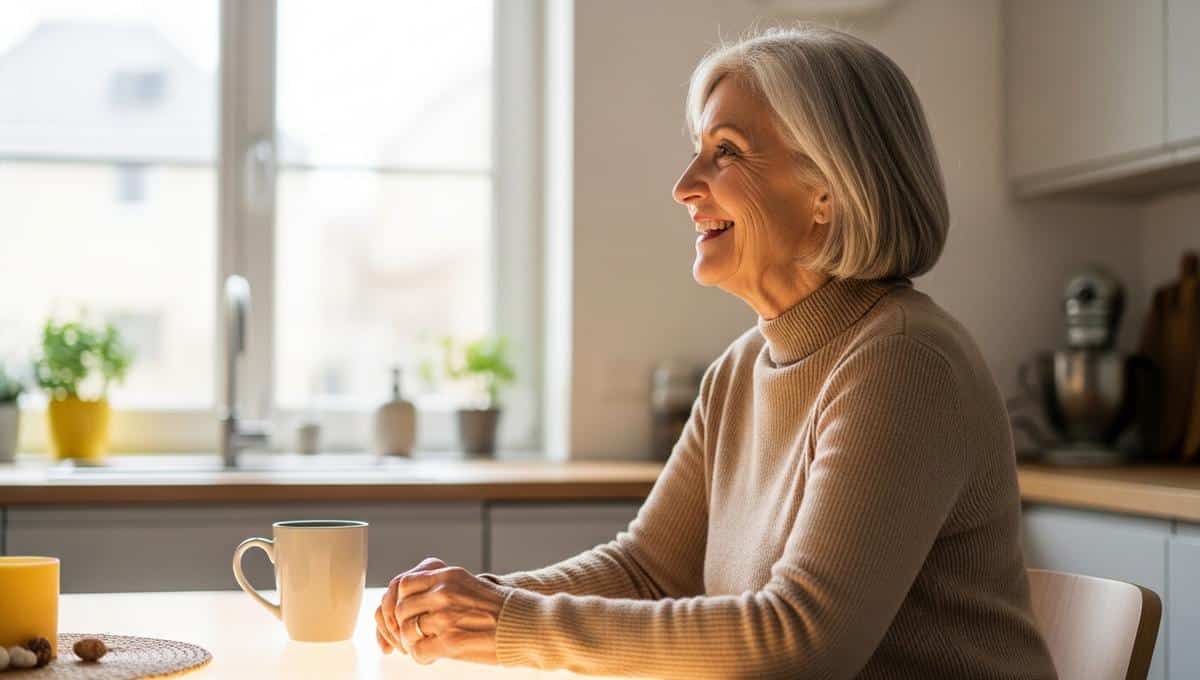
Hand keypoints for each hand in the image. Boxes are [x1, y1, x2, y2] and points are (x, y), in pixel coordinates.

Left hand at [382, 558, 510, 665]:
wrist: (531, 625)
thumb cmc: (506, 610)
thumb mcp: (472, 586)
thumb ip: (447, 590)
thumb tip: (422, 604)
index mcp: (449, 576)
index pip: (404, 584)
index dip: (398, 602)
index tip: (403, 615)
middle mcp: (444, 592)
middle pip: (400, 608)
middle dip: (401, 625)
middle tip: (411, 637)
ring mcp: (446, 616)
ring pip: (407, 630)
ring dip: (410, 642)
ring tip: (422, 648)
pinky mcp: (451, 641)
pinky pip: (418, 650)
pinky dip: (421, 656)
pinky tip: (432, 657)